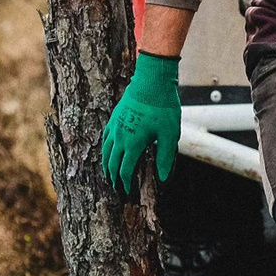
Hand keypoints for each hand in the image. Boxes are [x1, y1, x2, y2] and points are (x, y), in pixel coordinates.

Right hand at [100, 52, 181, 197]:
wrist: (151, 81)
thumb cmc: (163, 107)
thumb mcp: (169, 134)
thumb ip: (165, 157)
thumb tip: (164, 178)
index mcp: (132, 144)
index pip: (125, 171)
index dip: (126, 184)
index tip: (128, 194)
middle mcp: (120, 138)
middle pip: (112, 164)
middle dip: (114, 179)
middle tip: (117, 190)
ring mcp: (115, 127)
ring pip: (105, 152)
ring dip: (106, 166)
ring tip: (109, 176)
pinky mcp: (115, 118)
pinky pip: (105, 138)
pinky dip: (105, 149)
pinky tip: (108, 151)